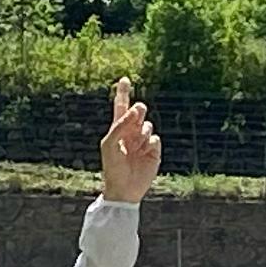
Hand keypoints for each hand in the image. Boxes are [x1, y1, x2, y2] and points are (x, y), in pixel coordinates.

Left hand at [100, 76, 161, 203]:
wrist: (123, 187)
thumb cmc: (112, 166)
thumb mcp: (110, 143)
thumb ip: (120, 125)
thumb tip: (135, 110)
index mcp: (118, 129)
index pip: (121, 107)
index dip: (123, 93)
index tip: (124, 79)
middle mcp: (131, 132)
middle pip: (138, 112)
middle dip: (138, 110)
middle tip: (137, 111)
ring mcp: (143, 141)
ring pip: (148, 125)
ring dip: (141, 133)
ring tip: (135, 147)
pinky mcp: (154, 151)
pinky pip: (155, 139)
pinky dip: (149, 144)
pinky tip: (144, 154)